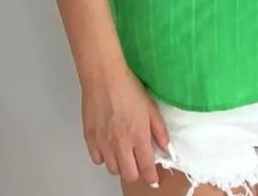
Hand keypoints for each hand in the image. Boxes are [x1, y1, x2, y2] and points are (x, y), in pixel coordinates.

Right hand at [80, 63, 172, 188]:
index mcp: (138, 136)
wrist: (104, 78)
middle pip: (129, 174)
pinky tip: (109, 147)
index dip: (151, 176)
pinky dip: (104, 158)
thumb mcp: (151, 107)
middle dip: (136, 172)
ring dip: (121, 164)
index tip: (153, 179)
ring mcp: (104, 143)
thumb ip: (160, 130)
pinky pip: (97, 160)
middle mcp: (121, 144)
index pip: (146, 167)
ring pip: (113, 169)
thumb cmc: (129, 88)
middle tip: (138, 162)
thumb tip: (166, 148)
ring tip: (124, 152)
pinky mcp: (90, 139)